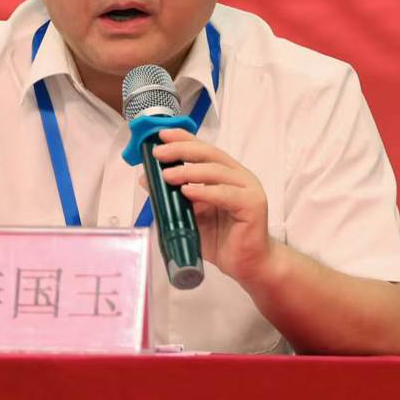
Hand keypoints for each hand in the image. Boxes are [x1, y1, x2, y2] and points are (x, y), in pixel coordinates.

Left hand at [140, 127, 272, 284]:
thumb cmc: (220, 239)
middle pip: (209, 155)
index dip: (183, 138)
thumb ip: (173, 196)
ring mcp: (249, 189)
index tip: (161, 135)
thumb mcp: (189, 215)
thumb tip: (146, 179)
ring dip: (190, 171)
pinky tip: (187, 191)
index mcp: (226, 173)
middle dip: (182, 151)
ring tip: (167, 175)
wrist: (246, 265)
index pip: (203, 149)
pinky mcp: (253, 206)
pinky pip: (226, 195)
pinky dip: (206, 191)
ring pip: (217, 172)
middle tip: (159, 154)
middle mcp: (239, 176)